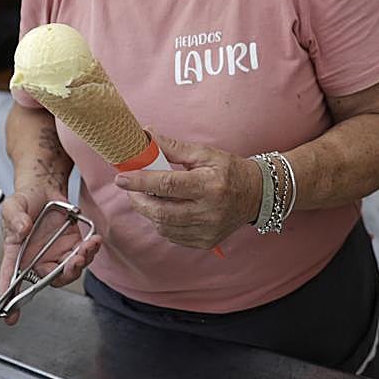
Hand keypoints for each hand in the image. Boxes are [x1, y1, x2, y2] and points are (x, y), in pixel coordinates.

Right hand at [0, 189, 101, 323]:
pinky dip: (90, 251)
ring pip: (68, 271)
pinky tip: (94, 241)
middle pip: (48, 279)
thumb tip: (22, 229)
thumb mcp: (13, 205)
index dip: (10, 298)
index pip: (10, 277)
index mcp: (17, 253)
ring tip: (86, 248)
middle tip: (72, 263)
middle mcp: (36, 258)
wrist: (44, 188)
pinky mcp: (72, 245)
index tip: (11, 316)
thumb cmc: (25, 200)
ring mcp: (55, 254)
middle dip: (63, 276)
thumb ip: (15, 217)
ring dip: (79, 264)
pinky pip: (82, 256)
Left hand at [114, 131, 260, 249]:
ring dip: (149, 212)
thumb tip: (147, 136)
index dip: (141, 182)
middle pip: (162, 212)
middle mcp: (209, 212)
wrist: (256, 195)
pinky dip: (162, 223)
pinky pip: (173, 236)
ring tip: (146, 197)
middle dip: (139, 200)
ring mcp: (208, 231)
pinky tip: (163, 209)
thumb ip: (173, 148)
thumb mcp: (205, 153)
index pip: (167, 185)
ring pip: (164, 227)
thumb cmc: (229, 170)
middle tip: (129, 189)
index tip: (121, 178)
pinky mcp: (206, 242)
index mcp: (209, 186)